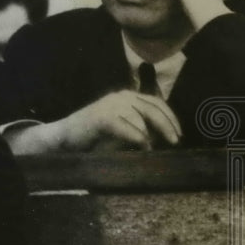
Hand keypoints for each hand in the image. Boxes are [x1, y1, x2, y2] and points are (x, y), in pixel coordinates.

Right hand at [7, 90, 181, 153]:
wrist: (64, 139)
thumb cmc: (95, 137)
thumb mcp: (123, 130)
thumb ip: (142, 128)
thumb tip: (166, 138)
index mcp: (128, 97)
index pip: (157, 103)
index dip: (171, 118)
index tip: (179, 135)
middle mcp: (121, 96)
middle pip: (153, 108)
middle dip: (167, 125)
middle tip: (175, 142)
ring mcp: (111, 104)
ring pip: (141, 116)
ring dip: (151, 134)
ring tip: (154, 148)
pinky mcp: (101, 116)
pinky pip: (126, 125)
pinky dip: (137, 137)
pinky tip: (143, 147)